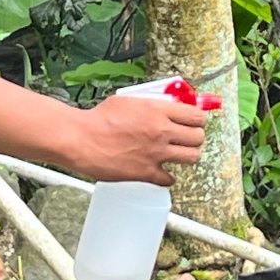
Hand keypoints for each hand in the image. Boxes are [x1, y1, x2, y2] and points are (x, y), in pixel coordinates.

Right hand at [74, 95, 209, 184]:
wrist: (81, 139)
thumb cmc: (99, 119)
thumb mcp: (129, 100)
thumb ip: (151, 104)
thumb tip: (167, 106)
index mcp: (158, 110)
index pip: (197, 116)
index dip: (197, 120)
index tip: (194, 123)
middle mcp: (161, 131)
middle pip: (198, 137)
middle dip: (195, 138)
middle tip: (187, 139)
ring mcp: (156, 153)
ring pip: (192, 157)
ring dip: (187, 156)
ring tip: (178, 155)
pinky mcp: (146, 173)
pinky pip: (170, 179)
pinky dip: (167, 177)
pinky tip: (160, 172)